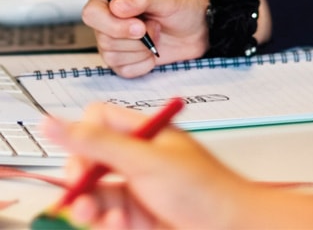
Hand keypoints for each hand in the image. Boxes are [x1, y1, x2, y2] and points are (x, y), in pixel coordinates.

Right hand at [41, 102, 253, 229]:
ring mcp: (138, 187)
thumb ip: (98, 144)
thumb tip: (55, 122)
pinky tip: (118, 225)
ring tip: (95, 215)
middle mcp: (139, 157)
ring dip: (91, 206)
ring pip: (96, 193)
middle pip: (90, 161)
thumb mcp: (144, 162)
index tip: (78, 159)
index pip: (99, 121)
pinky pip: (107, 217)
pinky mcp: (138, 216)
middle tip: (81, 194)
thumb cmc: (202, 187)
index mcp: (145, 132)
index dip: (82, 137)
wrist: (229, 227)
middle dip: (81, 180)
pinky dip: (107, 223)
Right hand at [82, 0, 209, 77]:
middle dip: (135, 38)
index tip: (139, 27)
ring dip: (142, 49)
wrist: (197, 28)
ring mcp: (113, 42)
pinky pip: (124, 70)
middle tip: (156, 27)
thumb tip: (117, 6)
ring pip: (112, 56)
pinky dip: (143, 63)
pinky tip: (153, 51)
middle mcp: (108, 19)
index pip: (92, 13)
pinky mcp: (123, 61)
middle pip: (103, 39)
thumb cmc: (181, 7)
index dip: (112, 24)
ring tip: (156, 34)